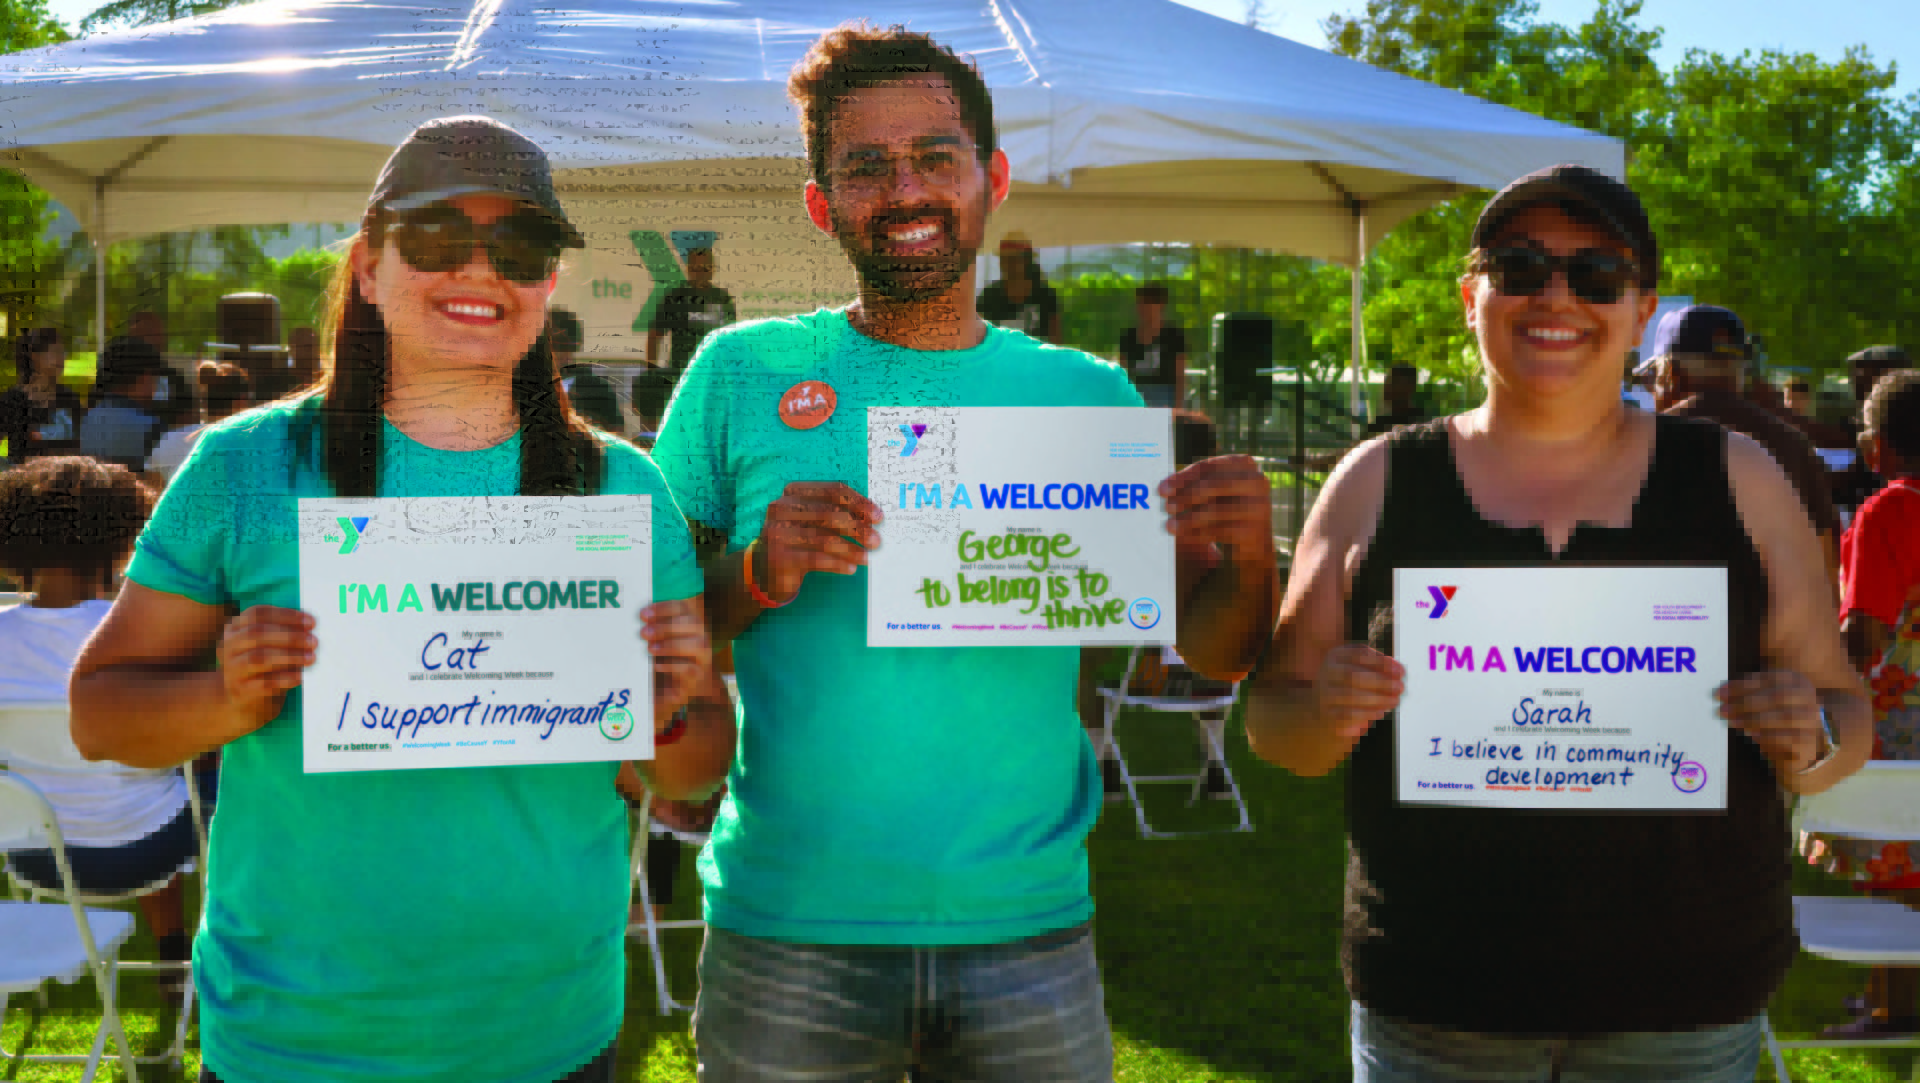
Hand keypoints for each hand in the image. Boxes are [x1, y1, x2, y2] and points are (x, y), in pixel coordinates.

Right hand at [215, 606, 315, 729]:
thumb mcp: (269, 644)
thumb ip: (285, 632)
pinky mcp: (238, 690)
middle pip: (257, 633)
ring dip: (290, 656)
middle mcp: (228, 646)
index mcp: (235, 628)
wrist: (245, 701)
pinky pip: (262, 683)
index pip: (257, 613)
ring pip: (259, 657)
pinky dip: (283, 679)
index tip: (312, 622)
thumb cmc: (264, 665)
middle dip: (290, 636)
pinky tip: (299, 677)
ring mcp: (231, 668)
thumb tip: (310, 624)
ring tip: (312, 658)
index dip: (286, 615)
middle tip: (314, 641)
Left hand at [641, 597, 711, 725]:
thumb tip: (628, 618)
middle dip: (667, 626)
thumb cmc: (657, 661)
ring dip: (672, 645)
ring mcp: (702, 658)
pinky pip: (691, 670)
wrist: (666, 692)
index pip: (682, 608)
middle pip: (695, 623)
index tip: (643, 614)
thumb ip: (647, 629)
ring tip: (649, 649)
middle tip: (643, 633)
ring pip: (699, 645)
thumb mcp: (652, 643)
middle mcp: (700, 637)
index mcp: (688, 624)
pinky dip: (673, 666)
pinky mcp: (697, 678)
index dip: (663, 608)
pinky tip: (656, 666)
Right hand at [755, 481, 882, 604]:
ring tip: (867, 558)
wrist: (765, 568)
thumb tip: (874, 518)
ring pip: (824, 539)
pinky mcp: (778, 556)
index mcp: (794, 491)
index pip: (833, 491)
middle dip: (857, 527)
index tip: (878, 517)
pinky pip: (815, 559)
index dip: (859, 503)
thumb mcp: (812, 520)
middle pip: (830, 514)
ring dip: (851, 549)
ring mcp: (777, 532)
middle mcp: (782, 507)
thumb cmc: (798, 539)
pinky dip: (837, 564)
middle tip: (876, 541)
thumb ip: (837, 513)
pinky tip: (851, 568)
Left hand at [1159, 455, 1273, 566]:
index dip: (1183, 478)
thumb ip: (1193, 484)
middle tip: (1165, 507)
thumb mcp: (1213, 492)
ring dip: (1188, 519)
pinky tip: (1183, 536)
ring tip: (1169, 526)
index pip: (1209, 466)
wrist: (1254, 542)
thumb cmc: (1226, 508)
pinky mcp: (1257, 531)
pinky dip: (1199, 534)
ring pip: (1217, 510)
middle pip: (1215, 485)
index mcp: (1245, 464)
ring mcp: (1260, 506)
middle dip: (1186, 496)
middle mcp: (1258, 481)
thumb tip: (1162, 489)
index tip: (1161, 489)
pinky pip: (1221, 531)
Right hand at [1317, 644, 1404, 739]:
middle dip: (1381, 682)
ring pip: (1350, 695)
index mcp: (1336, 655)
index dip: (1382, 662)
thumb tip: (1399, 670)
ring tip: (1395, 701)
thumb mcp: (1362, 668)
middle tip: (1401, 687)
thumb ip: (1381, 667)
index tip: (1401, 671)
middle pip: (1353, 675)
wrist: (1326, 707)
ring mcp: (1324, 693)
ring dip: (1378, 699)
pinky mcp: (1327, 714)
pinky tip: (1381, 712)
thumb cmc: (1351, 684)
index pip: (1358, 654)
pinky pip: (1347, 714)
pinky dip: (1367, 713)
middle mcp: (1326, 672)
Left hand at [1717, 670, 1823, 774]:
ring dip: (1754, 719)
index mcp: (1795, 680)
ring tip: (1732, 722)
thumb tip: (1721, 694)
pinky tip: (1752, 735)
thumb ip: (1748, 693)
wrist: (1802, 741)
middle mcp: (1807, 696)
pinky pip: (1790, 737)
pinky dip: (1770, 736)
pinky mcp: (1810, 738)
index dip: (1741, 685)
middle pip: (1776, 697)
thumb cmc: (1777, 714)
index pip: (1767, 679)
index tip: (1719, 693)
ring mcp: (1812, 717)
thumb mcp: (1765, 699)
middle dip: (1745, 703)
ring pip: (1784, 717)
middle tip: (1722, 710)